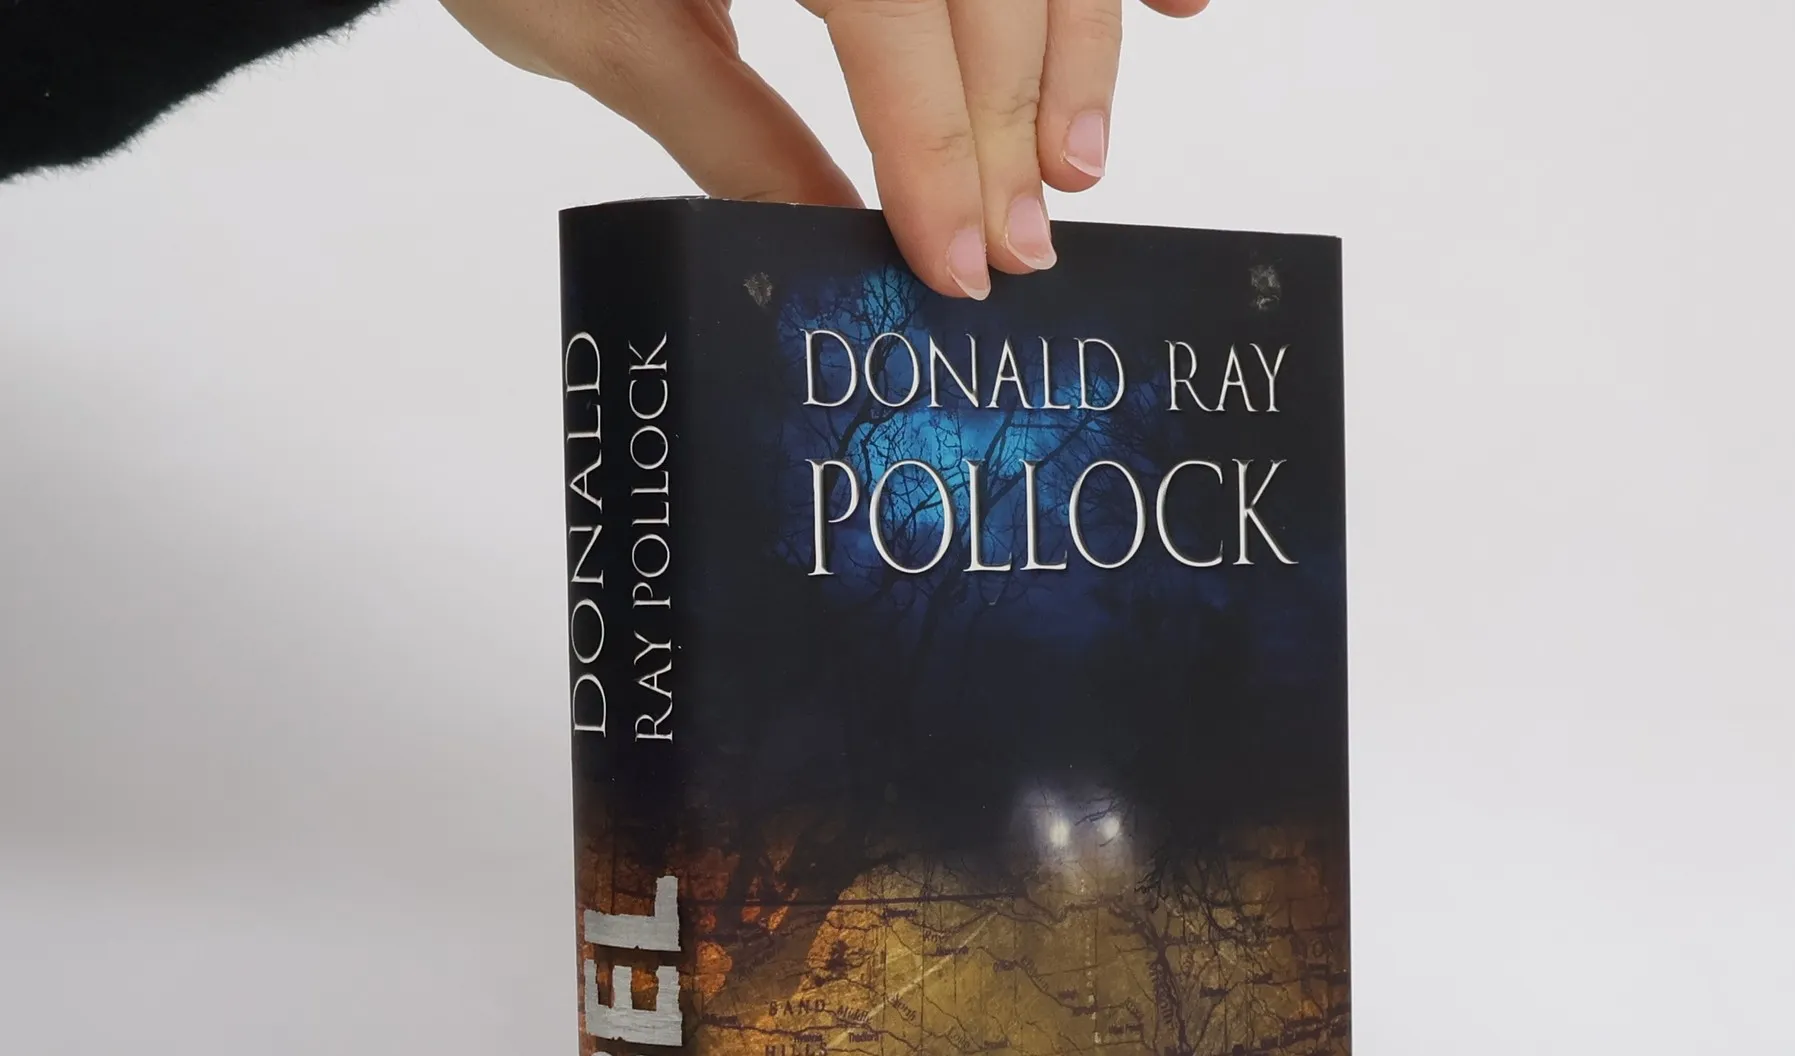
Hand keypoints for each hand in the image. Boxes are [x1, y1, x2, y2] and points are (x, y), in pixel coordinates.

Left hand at [438, 0, 1208, 298]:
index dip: (939, 148)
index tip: (966, 266)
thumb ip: (730, 135)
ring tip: (1078, 159)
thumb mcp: (599, 32)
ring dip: (1075, 36)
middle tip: (1029, 245)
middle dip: (1013, 119)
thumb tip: (846, 241)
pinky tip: (1170, 6)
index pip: (885, 14)